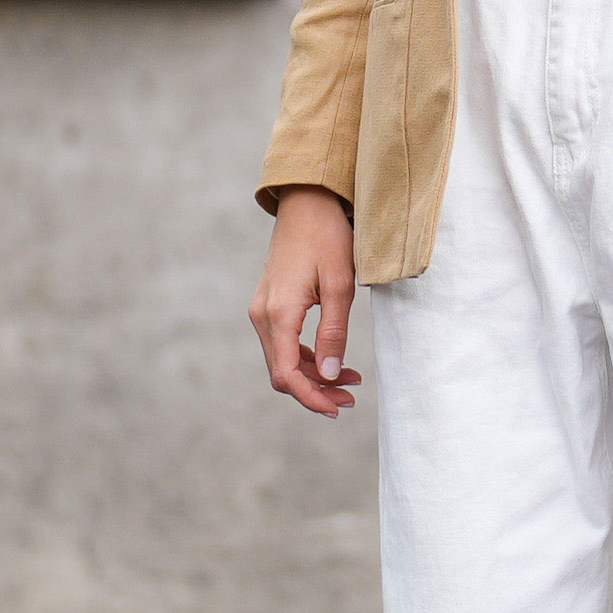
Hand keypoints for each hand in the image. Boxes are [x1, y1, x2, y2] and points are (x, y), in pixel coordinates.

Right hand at [250, 187, 361, 416]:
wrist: (307, 203)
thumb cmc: (327, 238)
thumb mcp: (340, 286)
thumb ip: (333, 332)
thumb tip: (330, 374)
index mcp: (278, 314)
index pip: (286, 374)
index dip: (311, 398)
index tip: (338, 409)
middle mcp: (262, 315)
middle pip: (282, 372)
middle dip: (316, 391)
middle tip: (351, 398)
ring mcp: (262, 309)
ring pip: (281, 360)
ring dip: (313, 375)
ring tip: (350, 381)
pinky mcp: (269, 304)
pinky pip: (282, 343)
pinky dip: (305, 357)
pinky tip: (332, 359)